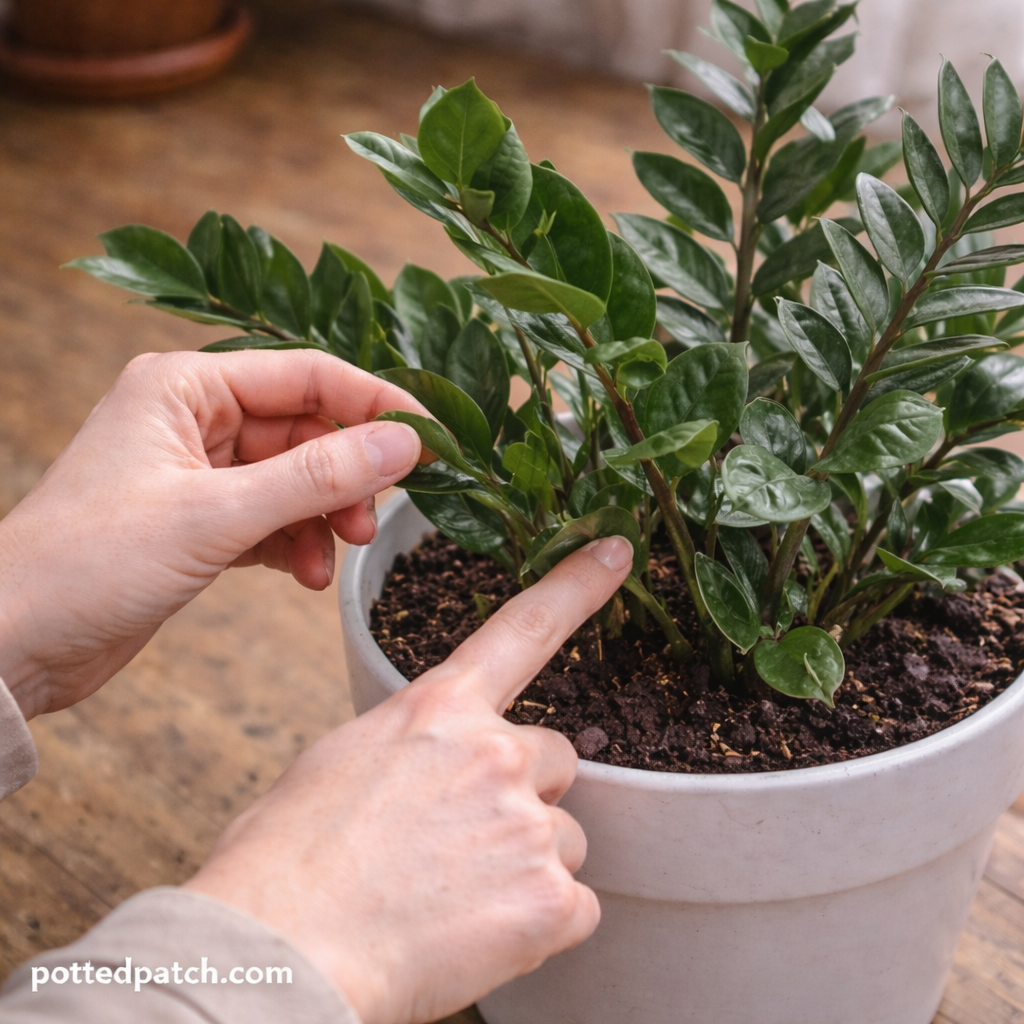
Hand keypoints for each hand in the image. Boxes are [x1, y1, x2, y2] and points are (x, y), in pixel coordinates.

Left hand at [0, 350, 425, 718]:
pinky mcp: (198, 521)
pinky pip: (272, 517)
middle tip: (376, 519)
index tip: (428, 439)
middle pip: (305, 429)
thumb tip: (404, 443)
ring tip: (334, 556)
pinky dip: (295, 543)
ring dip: (323, 516)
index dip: (373, 404)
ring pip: (293, 478)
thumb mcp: (216, 516)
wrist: (11, 645)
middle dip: (346, 475)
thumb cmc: (89, 564)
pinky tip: (304, 575)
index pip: (306, 375)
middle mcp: (192, 419)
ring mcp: (196, 471)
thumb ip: (317, 477)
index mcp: (184, 387)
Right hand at [185, 536, 633, 1023]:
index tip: (615, 553)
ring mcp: (527, 824)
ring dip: (527, 865)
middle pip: (554, 760)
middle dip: (525, 794)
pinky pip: (576, 906)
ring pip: (562, 838)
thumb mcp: (340, 764)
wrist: (279, 951)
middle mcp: (496, 753)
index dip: (576, 587)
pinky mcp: (548, 899)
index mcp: (439, 709)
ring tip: (454, 898)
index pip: (523, 629)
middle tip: (465, 841)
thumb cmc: (287, 863)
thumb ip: (414, 748)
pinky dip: (540, 925)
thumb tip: (434, 769)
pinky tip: (478, 934)